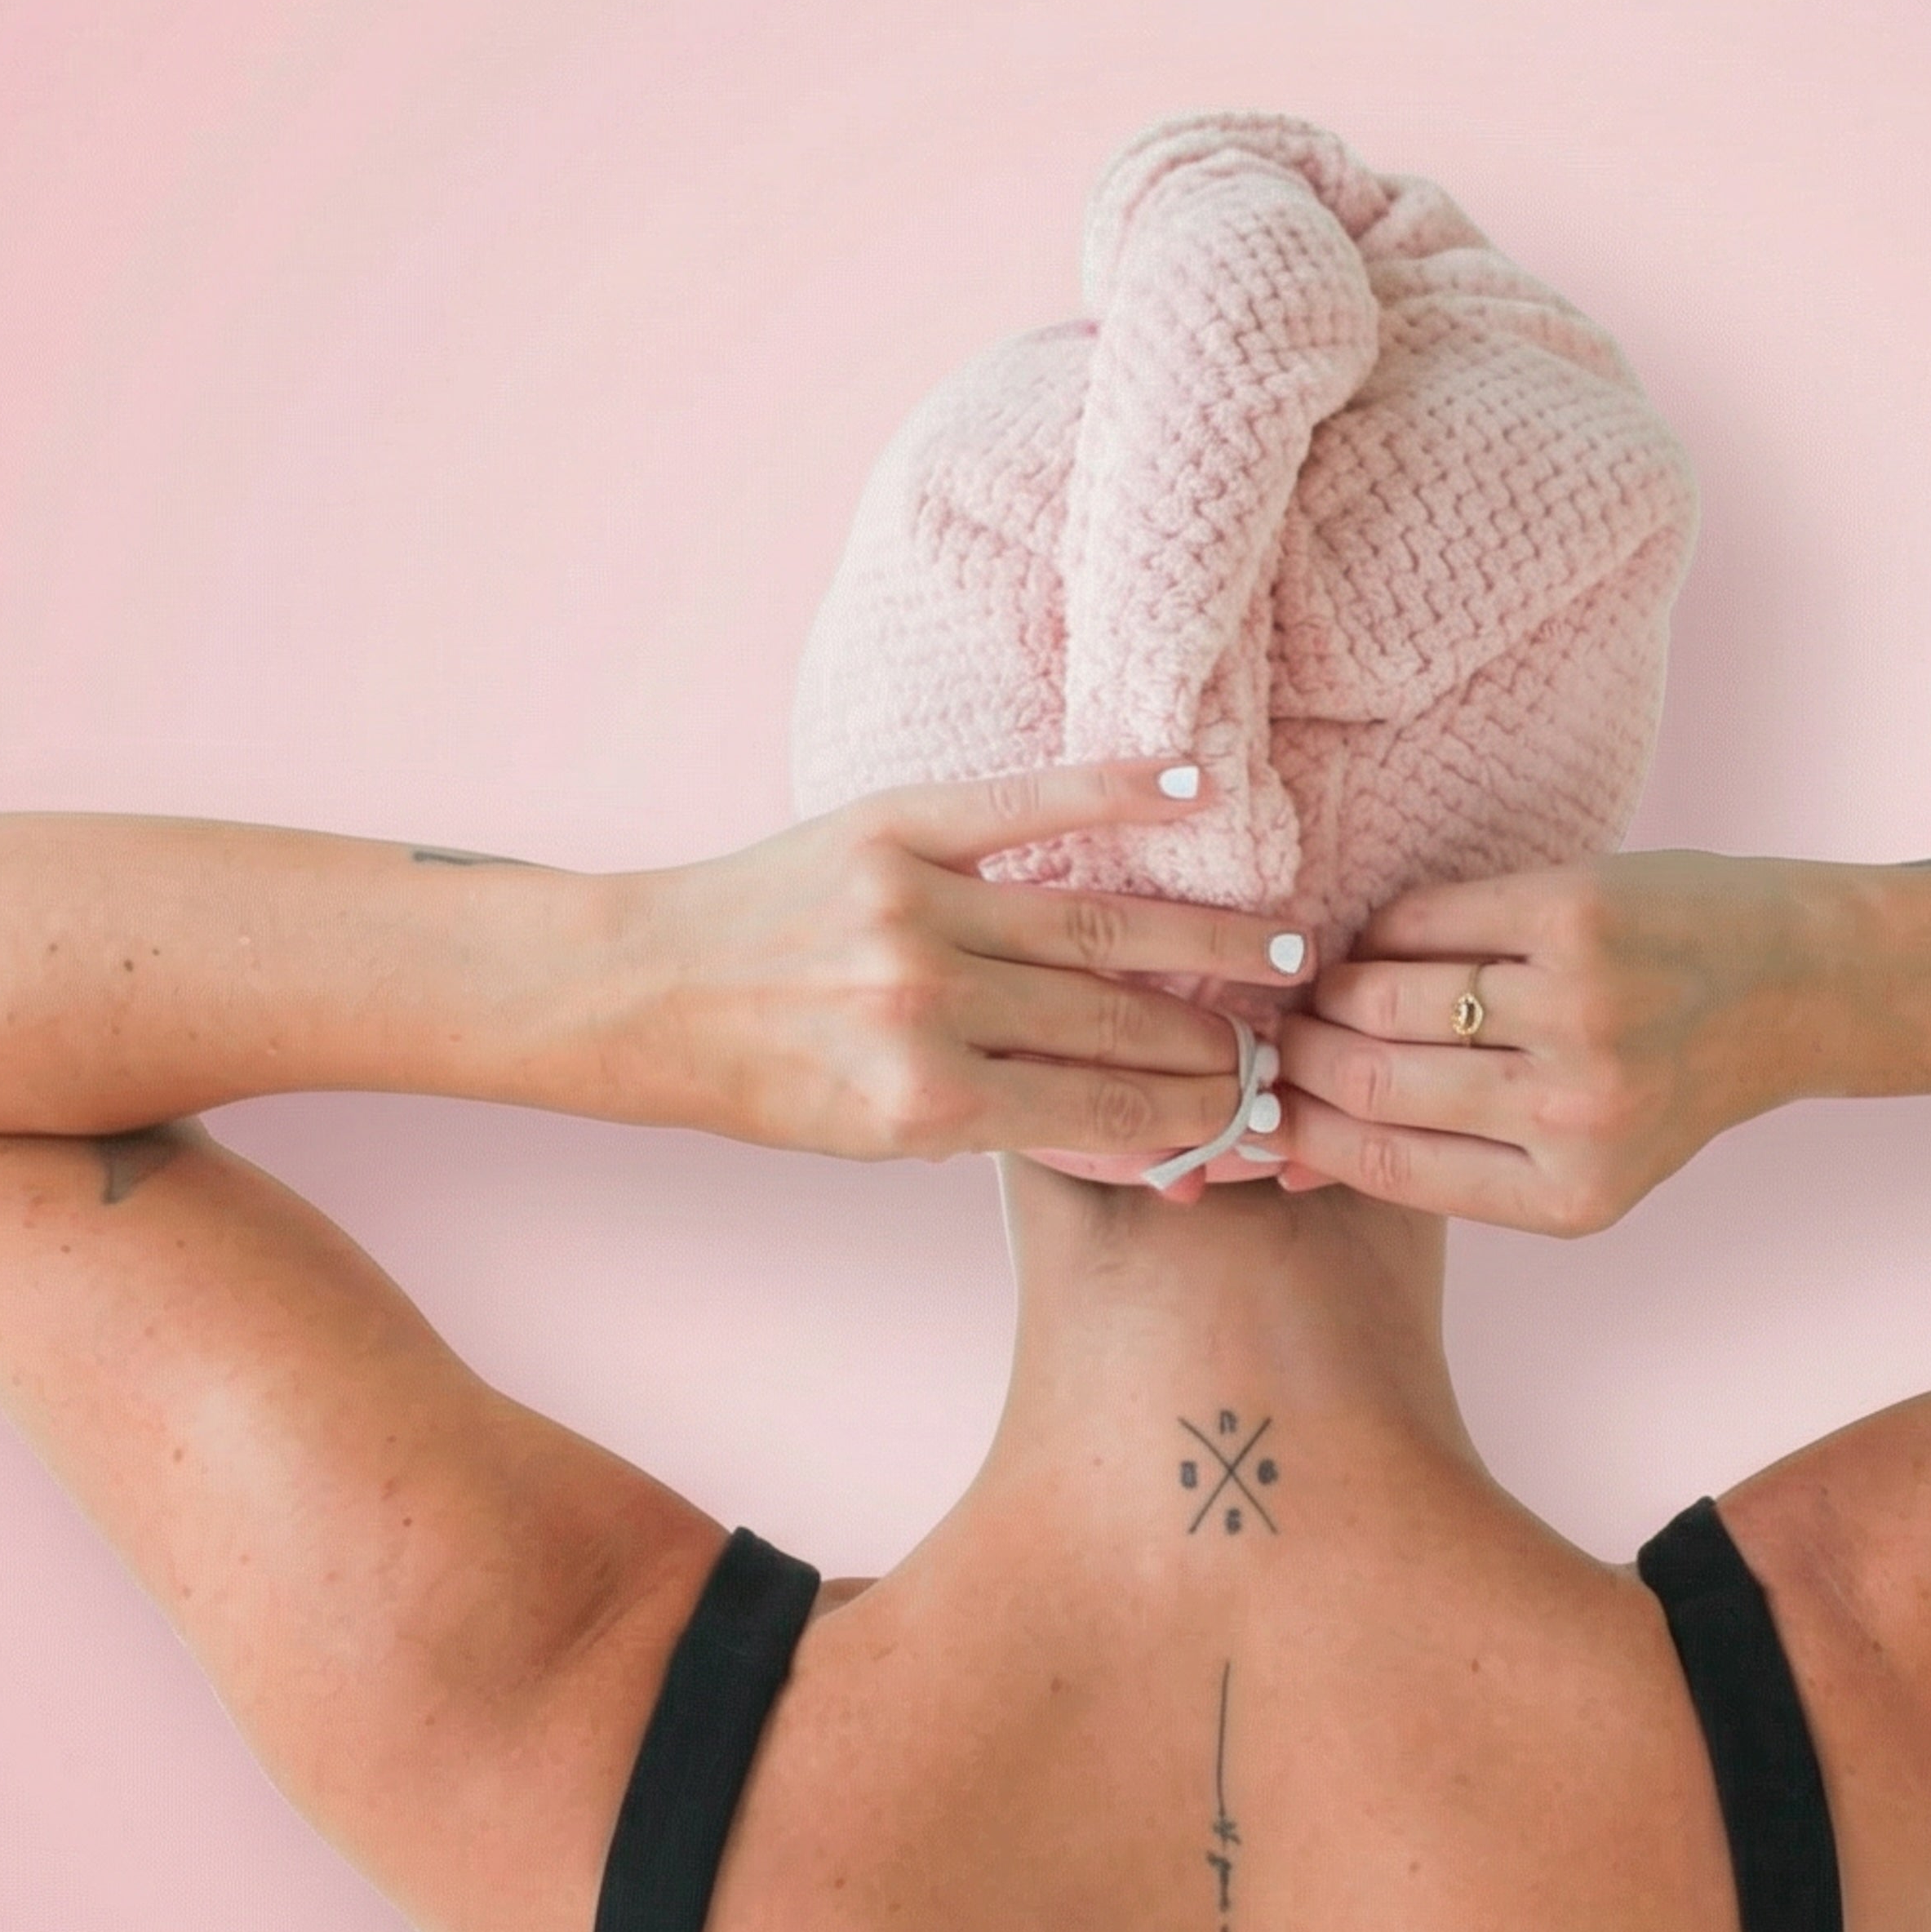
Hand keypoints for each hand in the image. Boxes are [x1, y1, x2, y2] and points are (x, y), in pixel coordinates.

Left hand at [624, 762, 1314, 1167]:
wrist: (641, 990)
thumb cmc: (765, 1079)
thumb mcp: (880, 1142)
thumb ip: (1010, 1131)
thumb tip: (1156, 1146)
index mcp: (922, 1104)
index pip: (1103, 1108)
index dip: (1195, 1112)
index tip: (1259, 1108)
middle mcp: (925, 1006)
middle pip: (1116, 1021)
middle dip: (1216, 1038)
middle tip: (1289, 1037)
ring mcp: (913, 909)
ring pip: (1100, 928)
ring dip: (1209, 941)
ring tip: (1284, 951)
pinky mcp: (893, 828)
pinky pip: (1026, 802)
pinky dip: (1118, 789)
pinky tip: (1198, 785)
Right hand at [1265, 852, 1831, 1232]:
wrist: (1794, 982)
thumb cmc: (1664, 1072)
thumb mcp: (1573, 1156)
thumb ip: (1447, 1161)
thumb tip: (1283, 1166)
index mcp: (1568, 1198)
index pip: (1381, 1164)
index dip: (1296, 1128)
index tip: (1259, 1099)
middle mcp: (1573, 1111)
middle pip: (1367, 1077)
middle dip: (1295, 1053)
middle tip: (1275, 1030)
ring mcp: (1577, 1008)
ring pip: (1383, 996)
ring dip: (1331, 986)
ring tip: (1323, 983)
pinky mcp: (1574, 915)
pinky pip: (1424, 920)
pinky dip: (1384, 929)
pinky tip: (1385, 938)